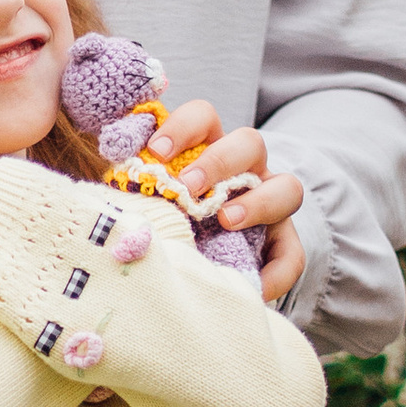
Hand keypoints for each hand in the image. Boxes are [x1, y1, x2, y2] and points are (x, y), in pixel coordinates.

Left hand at [144, 103, 307, 306]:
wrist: (187, 262)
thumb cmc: (160, 222)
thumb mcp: (147, 201)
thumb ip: (135, 190)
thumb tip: (113, 188)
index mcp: (206, 149)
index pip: (204, 118)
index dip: (183, 128)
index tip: (156, 152)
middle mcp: (243, 169)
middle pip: (249, 143)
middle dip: (218, 162)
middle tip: (188, 187)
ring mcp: (268, 202)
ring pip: (286, 188)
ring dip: (258, 203)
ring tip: (225, 221)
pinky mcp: (283, 242)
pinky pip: (292, 254)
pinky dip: (276, 272)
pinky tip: (253, 288)